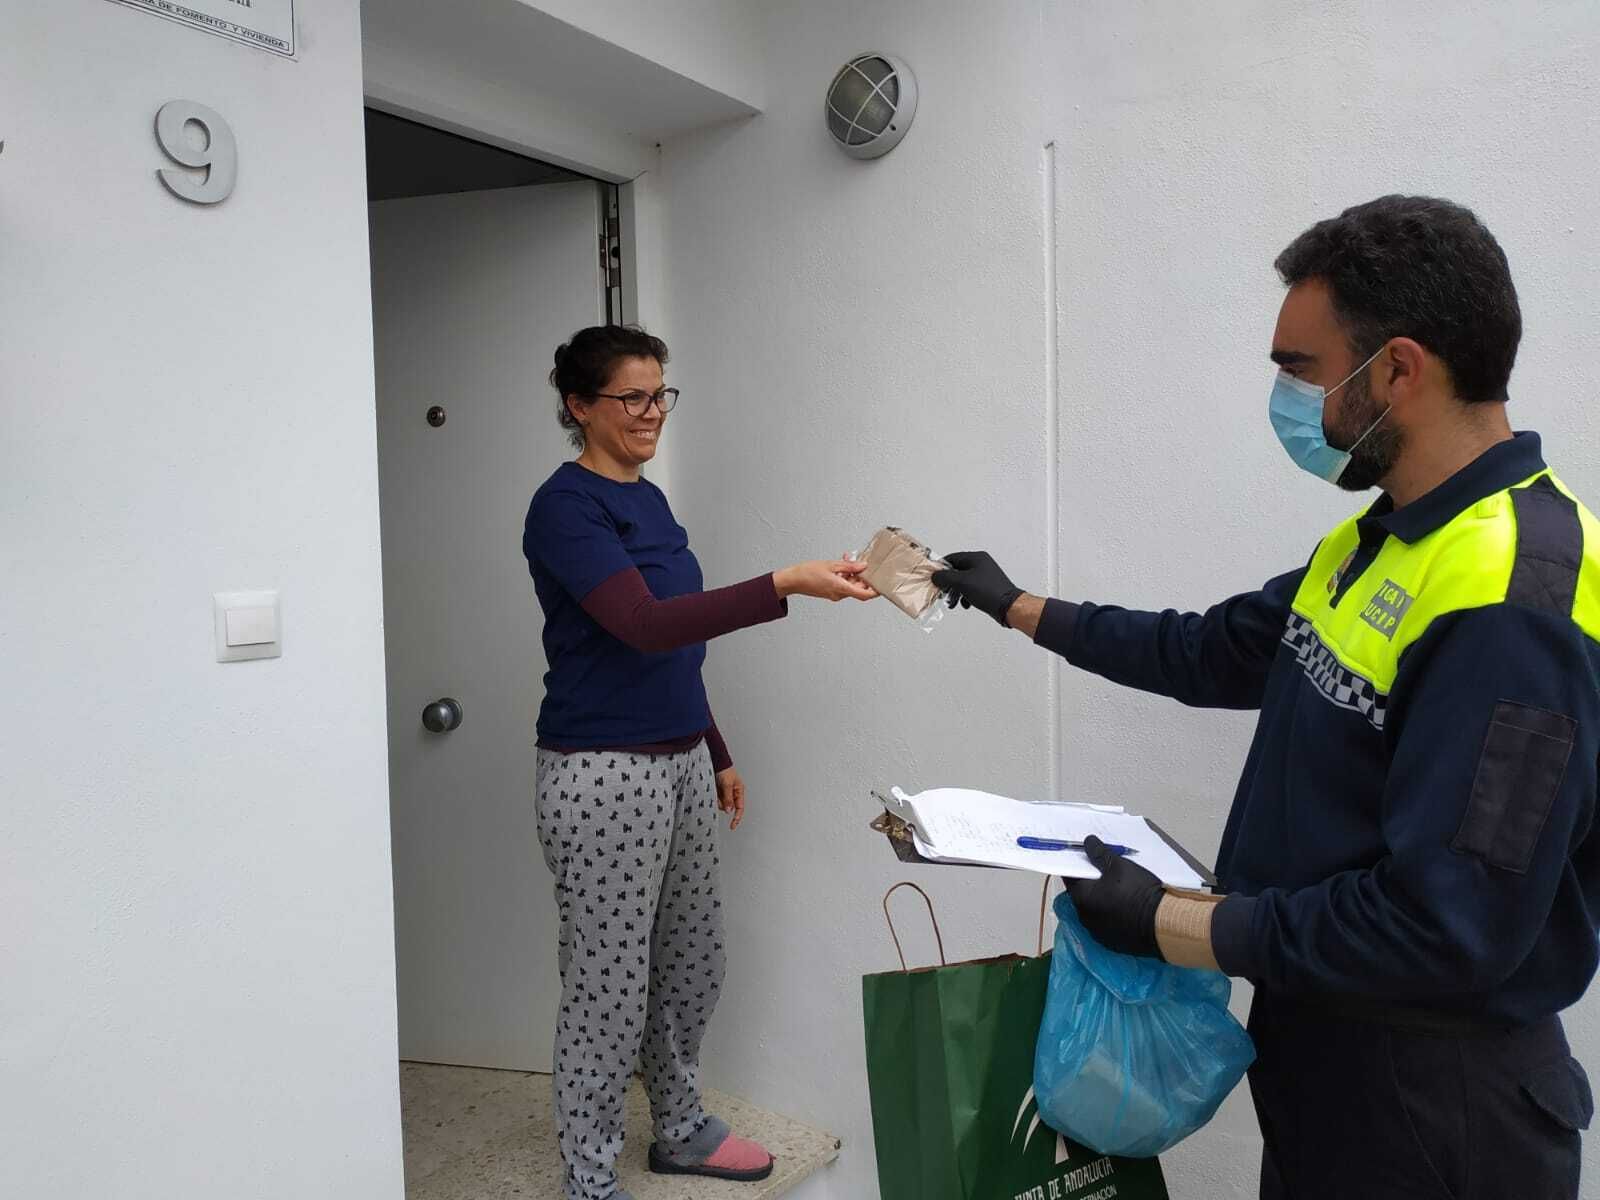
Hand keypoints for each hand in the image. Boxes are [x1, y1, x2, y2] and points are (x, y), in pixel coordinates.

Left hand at [715, 767, 746, 829]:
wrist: (716, 762)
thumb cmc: (725, 770)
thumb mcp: (727, 784)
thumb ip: (728, 798)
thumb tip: (729, 811)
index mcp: (739, 791)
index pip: (740, 808)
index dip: (736, 818)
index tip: (732, 826)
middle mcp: (732, 794)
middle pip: (728, 807)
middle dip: (722, 804)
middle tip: (719, 795)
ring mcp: (724, 793)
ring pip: (720, 804)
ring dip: (717, 799)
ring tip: (715, 789)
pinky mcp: (717, 792)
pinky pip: (715, 800)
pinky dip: (713, 797)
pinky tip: (713, 789)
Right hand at [774, 559, 877, 601]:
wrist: (793, 580)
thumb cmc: (807, 573)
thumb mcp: (831, 565)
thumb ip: (849, 566)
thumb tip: (862, 566)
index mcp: (840, 588)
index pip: (863, 594)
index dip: (874, 592)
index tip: (881, 586)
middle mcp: (839, 594)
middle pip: (858, 588)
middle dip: (862, 577)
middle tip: (863, 564)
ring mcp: (834, 594)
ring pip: (850, 585)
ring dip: (852, 574)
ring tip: (849, 561)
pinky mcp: (830, 592)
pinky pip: (842, 585)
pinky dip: (845, 576)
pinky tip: (841, 566)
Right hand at [930, 551, 1025, 626]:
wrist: (1008, 606)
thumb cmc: (988, 591)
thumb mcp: (962, 582)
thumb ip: (945, 577)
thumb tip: (935, 576)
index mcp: (976, 558)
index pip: (952, 558)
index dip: (941, 568)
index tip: (934, 578)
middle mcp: (981, 564)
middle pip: (957, 571)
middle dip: (948, 584)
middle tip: (942, 593)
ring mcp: (985, 576)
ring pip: (963, 582)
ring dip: (955, 592)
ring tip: (952, 603)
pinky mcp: (987, 587)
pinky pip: (970, 589)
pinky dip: (965, 596)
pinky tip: (965, 604)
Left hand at [1063, 836, 1165, 958]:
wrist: (1163, 923)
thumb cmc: (1139, 892)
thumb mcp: (1119, 866)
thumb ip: (1100, 854)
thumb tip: (1088, 843)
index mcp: (1082, 898)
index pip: (1070, 877)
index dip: (1076, 865)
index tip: (1085, 859)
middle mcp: (1085, 918)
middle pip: (1081, 894)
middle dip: (1089, 883)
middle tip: (1104, 872)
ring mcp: (1098, 933)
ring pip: (1093, 911)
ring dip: (1100, 900)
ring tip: (1117, 889)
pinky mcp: (1112, 943)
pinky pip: (1105, 924)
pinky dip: (1110, 915)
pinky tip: (1124, 907)